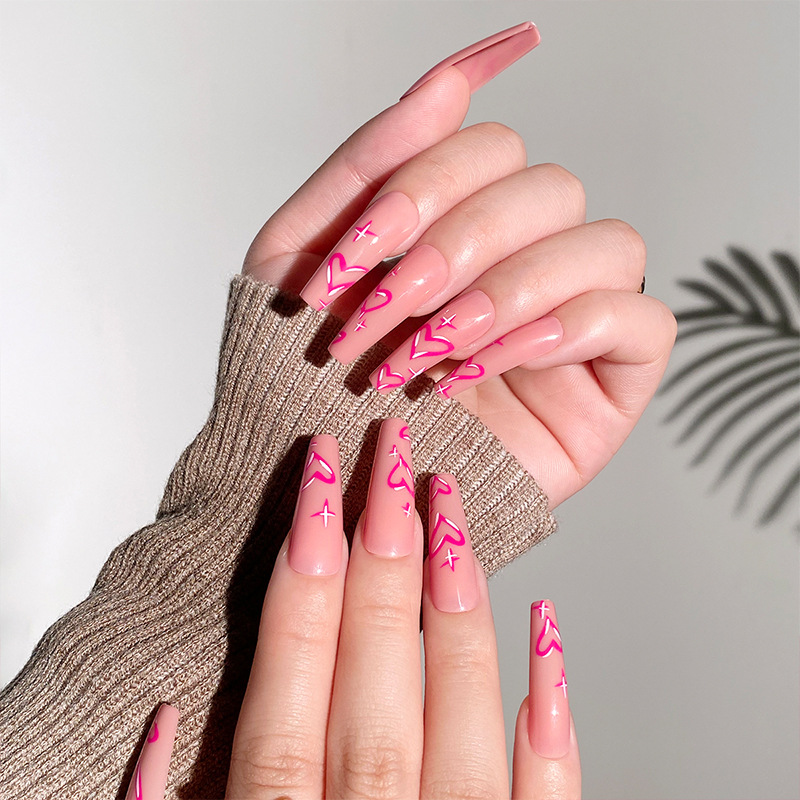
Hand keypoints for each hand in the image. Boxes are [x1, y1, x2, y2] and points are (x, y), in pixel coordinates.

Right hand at [125, 418, 580, 798]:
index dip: (306, 574)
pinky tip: (550, 629)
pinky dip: (551, 711)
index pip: (291, 687)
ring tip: (452, 509)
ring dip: (457, 603)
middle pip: (378, 681)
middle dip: (384, 553)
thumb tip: (170, 719)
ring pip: (462, 716)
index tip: (317, 483)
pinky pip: (547, 796)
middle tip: (394, 458)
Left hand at [242, 22, 675, 507]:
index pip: (490, 146)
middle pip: (548, 187)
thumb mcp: (307, 257)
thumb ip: (373, 160)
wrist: (318, 485)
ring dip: (506, 291)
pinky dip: (564, 329)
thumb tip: (457, 72)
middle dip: (456, 247)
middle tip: (387, 313)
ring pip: (605, 243)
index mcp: (463, 225)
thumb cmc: (306, 375)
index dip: (424, 183)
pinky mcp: (610, 382)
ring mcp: (576, 319)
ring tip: (431, 350)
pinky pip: (642, 320)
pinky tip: (487, 365)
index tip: (354, 256)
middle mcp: (528, 261)